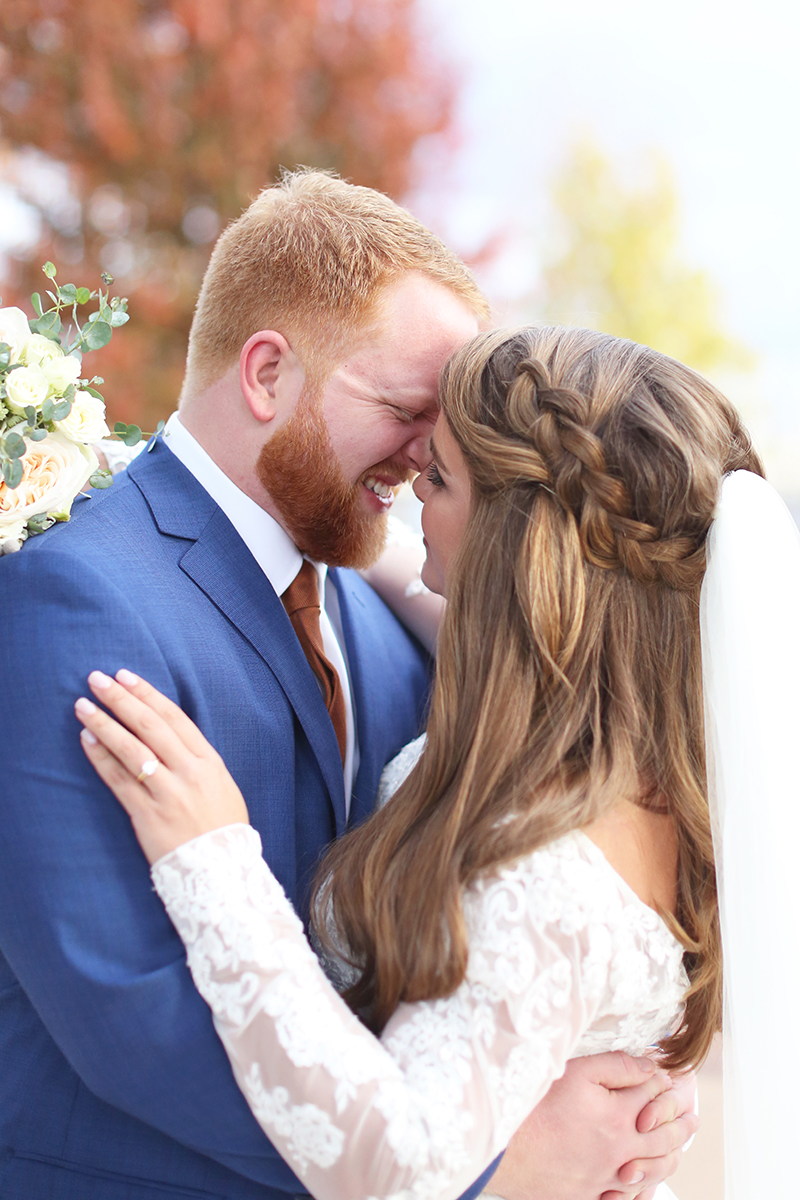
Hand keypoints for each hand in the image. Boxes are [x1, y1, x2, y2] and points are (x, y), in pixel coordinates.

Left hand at [75, 669, 248, 863]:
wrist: (222, 872)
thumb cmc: (222, 829)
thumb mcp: (222, 786)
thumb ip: (198, 761)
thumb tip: (169, 737)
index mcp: (209, 762)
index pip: (174, 718)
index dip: (148, 695)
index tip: (126, 676)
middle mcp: (189, 772)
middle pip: (150, 727)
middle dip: (121, 700)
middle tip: (98, 679)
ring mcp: (168, 793)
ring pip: (131, 749)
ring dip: (105, 724)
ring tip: (83, 705)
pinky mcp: (148, 815)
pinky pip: (120, 781)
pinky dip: (102, 758)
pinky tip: (88, 740)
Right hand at [486, 1052, 698, 1199]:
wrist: (508, 1151)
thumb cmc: (538, 1107)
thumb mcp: (577, 1073)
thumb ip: (616, 1066)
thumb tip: (649, 1066)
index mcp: (621, 1118)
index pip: (654, 1097)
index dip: (664, 1084)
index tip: (670, 1077)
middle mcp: (621, 1151)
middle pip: (662, 1140)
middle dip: (681, 1126)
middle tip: (693, 1120)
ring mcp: (607, 1178)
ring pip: (651, 1173)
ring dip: (668, 1160)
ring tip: (676, 1152)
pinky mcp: (589, 1195)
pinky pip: (626, 1198)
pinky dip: (641, 1190)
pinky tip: (641, 1183)